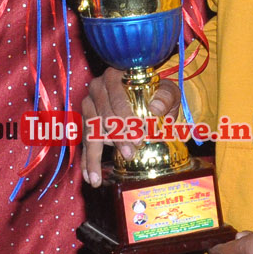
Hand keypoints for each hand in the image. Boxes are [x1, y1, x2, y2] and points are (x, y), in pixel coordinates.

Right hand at [79, 67, 177, 185]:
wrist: (148, 94)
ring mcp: (89, 104)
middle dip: (116, 138)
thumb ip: (166, 97)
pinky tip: (88, 176)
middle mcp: (97, 88)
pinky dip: (87, 160)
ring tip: (97, 178)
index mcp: (115, 76)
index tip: (139, 138)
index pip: (118, 99)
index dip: (127, 118)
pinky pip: (85, 141)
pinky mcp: (86, 120)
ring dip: (96, 156)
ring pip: (90, 131)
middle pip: (103, 116)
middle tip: (129, 154)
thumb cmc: (158, 93)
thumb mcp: (168, 91)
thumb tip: (155, 108)